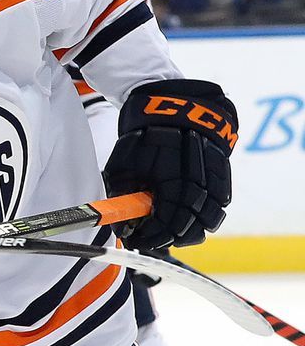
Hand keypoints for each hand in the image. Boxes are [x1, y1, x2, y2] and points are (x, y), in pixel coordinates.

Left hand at [104, 79, 237, 252]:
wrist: (174, 105)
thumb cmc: (142, 135)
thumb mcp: (123, 165)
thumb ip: (123, 196)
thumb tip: (120, 224)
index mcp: (171, 185)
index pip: (165, 227)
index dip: (150, 238)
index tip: (136, 240)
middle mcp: (198, 187)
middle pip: (189, 230)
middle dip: (167, 237)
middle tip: (150, 238)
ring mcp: (215, 182)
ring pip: (209, 222)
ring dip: (189, 231)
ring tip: (169, 230)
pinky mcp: (224, 176)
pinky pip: (220, 206)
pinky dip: (205, 216)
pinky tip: (188, 214)